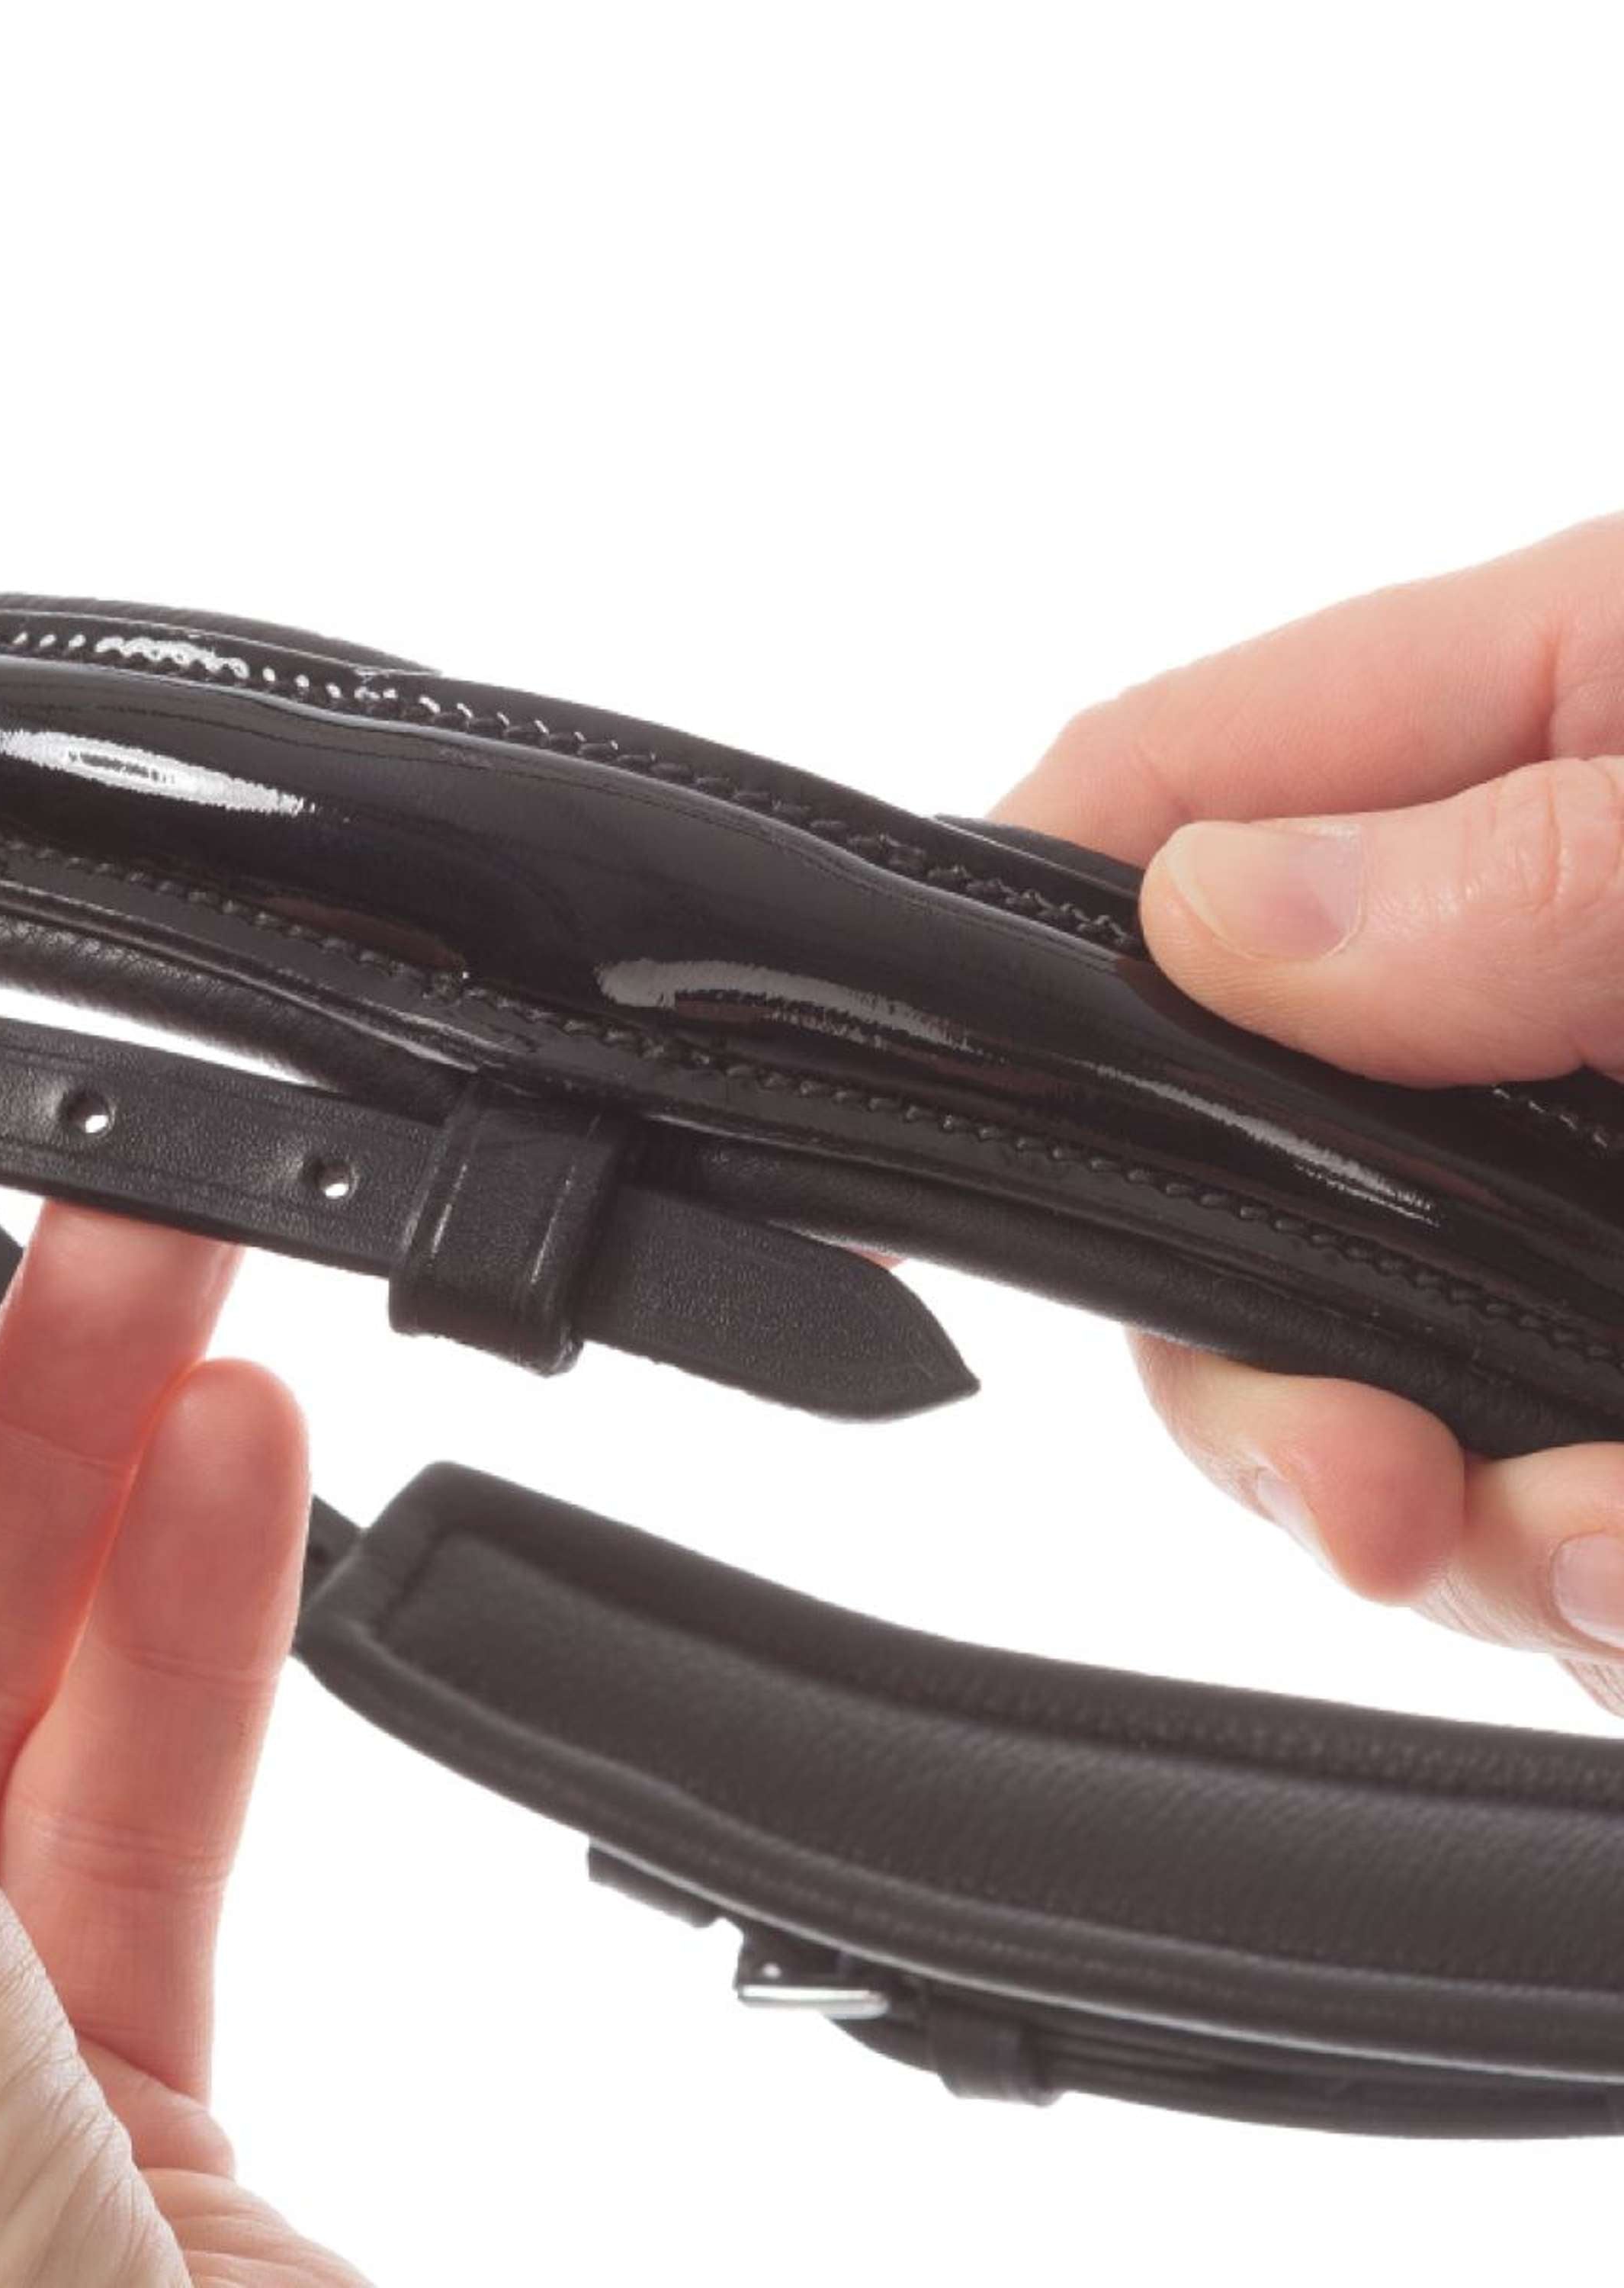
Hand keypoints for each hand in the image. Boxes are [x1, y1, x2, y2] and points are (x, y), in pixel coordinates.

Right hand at [997, 514, 1623, 1715]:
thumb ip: (1569, 845)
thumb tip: (1231, 925)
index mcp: (1587, 727)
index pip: (1182, 786)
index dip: (1029, 915)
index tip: (957, 1086)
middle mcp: (1577, 981)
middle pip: (1242, 1143)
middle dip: (1243, 1338)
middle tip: (1330, 1472)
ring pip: (1394, 1363)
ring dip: (1435, 1498)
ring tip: (1571, 1547)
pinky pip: (1578, 1495)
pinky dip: (1590, 1561)